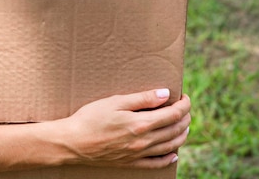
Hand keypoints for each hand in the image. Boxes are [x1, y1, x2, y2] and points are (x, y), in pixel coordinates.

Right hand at [58, 89, 190, 168]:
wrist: (72, 143)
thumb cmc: (90, 118)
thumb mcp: (115, 102)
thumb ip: (143, 99)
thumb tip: (166, 94)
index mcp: (141, 124)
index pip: (173, 114)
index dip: (183, 105)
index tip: (184, 97)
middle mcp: (143, 142)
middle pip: (175, 130)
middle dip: (185, 118)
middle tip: (185, 109)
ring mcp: (138, 154)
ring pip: (170, 146)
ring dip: (181, 135)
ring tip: (184, 126)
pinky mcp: (131, 163)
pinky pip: (156, 164)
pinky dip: (169, 158)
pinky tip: (173, 153)